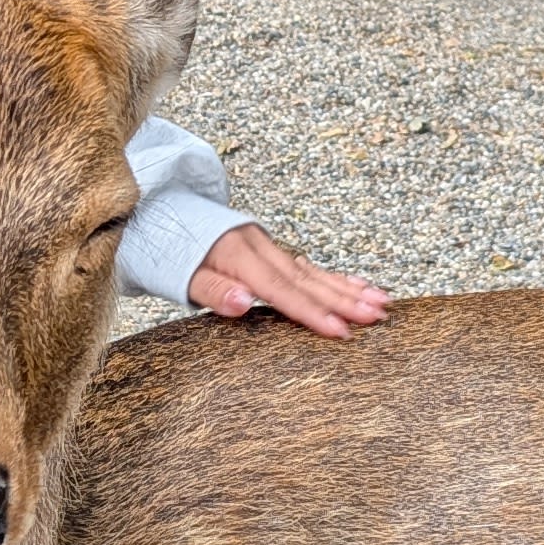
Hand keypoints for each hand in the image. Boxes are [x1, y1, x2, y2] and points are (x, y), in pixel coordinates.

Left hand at [187, 226, 388, 338]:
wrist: (162, 215)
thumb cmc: (169, 252)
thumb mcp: (179, 274)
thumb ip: (211, 289)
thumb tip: (242, 303)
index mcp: (239, 255)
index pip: (281, 290)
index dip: (311, 311)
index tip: (339, 330)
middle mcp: (261, 248)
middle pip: (307, 278)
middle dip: (344, 299)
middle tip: (377, 315)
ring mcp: (269, 247)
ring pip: (314, 271)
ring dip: (348, 288)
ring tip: (382, 302)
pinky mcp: (271, 251)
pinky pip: (308, 266)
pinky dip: (334, 276)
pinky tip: (359, 285)